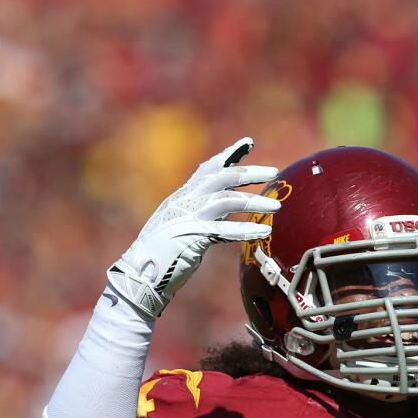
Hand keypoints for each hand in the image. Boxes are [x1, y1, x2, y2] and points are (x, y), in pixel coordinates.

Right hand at [107, 137, 280, 317]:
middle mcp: (185, 201)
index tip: (248, 143)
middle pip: (222, 177)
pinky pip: (224, 231)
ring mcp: (188, 217)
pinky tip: (263, 231)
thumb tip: (228, 204)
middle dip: (249, 172)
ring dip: (254, 202)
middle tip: (274, 171)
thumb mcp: (183, 224)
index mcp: (182, 196)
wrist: (140, 274)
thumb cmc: (163, 254)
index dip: (229, 154)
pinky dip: (245, 230)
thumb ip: (204, 212)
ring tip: (277, 207)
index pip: (208, 169)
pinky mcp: (192, 236)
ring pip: (227, 200)